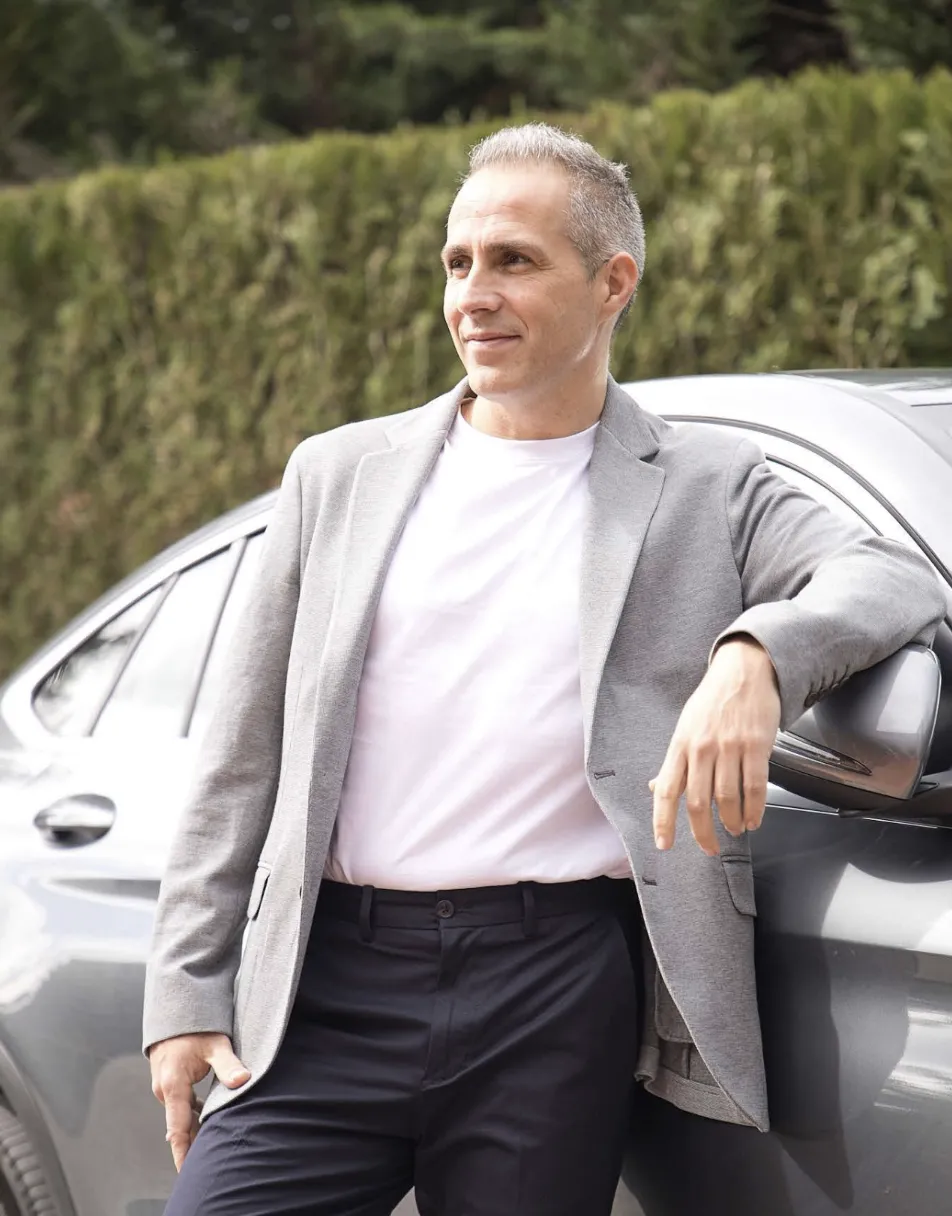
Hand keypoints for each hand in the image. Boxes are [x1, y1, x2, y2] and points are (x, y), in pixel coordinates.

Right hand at [149, 1032, 250, 1170]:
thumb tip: (242, 1081)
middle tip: (208, 1163)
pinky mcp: (170, 1082)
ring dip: (194, 1129)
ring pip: (180, 1115)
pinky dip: (192, 1115)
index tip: (187, 1170)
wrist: (175, 1010)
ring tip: (211, 1147)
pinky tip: (207, 1120)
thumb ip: (228, 1064)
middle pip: (179, 1125)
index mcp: (173, 1084)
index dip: (182, 1151)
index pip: (177, 1127)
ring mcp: (165, 1086)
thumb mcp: (215, 1044)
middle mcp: (164, 1089)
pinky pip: (181, 1105)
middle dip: (192, 1145)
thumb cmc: (195, 1027)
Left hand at [650, 637, 780, 854]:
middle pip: (698, 801)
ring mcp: (730, 747)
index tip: (664, 844)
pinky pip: (755, 786)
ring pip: (728, 798)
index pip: (665, 789)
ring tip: (734, 830)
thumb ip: (674, 761)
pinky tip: (753, 819)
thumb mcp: (685, 727)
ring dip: (732, 822)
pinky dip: (755, 809)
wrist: (744, 670)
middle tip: (708, 847)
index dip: (663, 821)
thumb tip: (655, 788)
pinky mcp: (756, 745)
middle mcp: (702, 747)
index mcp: (680, 745)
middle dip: (702, 832)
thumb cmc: (713, 701)